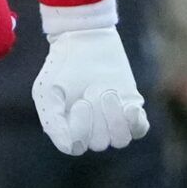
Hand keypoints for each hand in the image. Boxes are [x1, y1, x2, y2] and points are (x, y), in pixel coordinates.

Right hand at [32, 14, 149, 155]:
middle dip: (97, 116)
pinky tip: (128, 104)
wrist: (84, 40)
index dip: (81, 129)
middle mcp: (91, 130)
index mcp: (68, 128)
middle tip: (93, 89)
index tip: (80, 101)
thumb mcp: (47, 90)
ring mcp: (112, 121)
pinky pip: (139, 130)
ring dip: (115, 116)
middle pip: (99, 143)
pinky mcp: (131, 109)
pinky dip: (134, 120)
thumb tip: (70, 147)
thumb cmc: (62, 66)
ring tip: (107, 91)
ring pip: (120, 140)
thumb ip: (53, 121)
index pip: (76, 147)